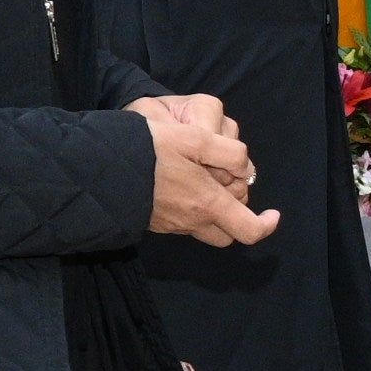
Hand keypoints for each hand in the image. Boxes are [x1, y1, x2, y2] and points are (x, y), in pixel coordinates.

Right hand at [138, 103, 277, 245]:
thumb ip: (229, 153)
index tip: (273, 214)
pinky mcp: (153, 220)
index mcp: (207, 204)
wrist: (98, 167)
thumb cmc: (150, 150)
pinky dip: (191, 207)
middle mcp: (191, 221)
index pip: (249, 230)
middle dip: (237, 215)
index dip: (266, 225)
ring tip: (205, 180)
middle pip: (227, 232)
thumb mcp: (196, 138)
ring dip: (213, 211)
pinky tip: (181, 181)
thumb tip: (245, 169)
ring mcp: (170, 224)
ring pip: (204, 227)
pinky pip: (182, 221)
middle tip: (230, 187)